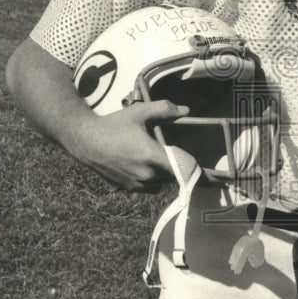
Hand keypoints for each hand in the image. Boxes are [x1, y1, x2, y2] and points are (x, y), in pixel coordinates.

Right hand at [67, 99, 189, 191]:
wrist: (85, 141)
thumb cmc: (113, 125)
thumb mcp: (139, 112)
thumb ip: (164, 109)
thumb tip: (186, 111)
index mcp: (152, 156)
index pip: (183, 168)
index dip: (197, 170)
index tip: (212, 175)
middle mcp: (146, 175)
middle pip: (173, 173)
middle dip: (175, 163)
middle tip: (167, 149)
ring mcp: (137, 184)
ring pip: (163, 181)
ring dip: (164, 172)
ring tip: (153, 156)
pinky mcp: (128, 189)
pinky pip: (150, 187)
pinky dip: (152, 179)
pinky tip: (143, 165)